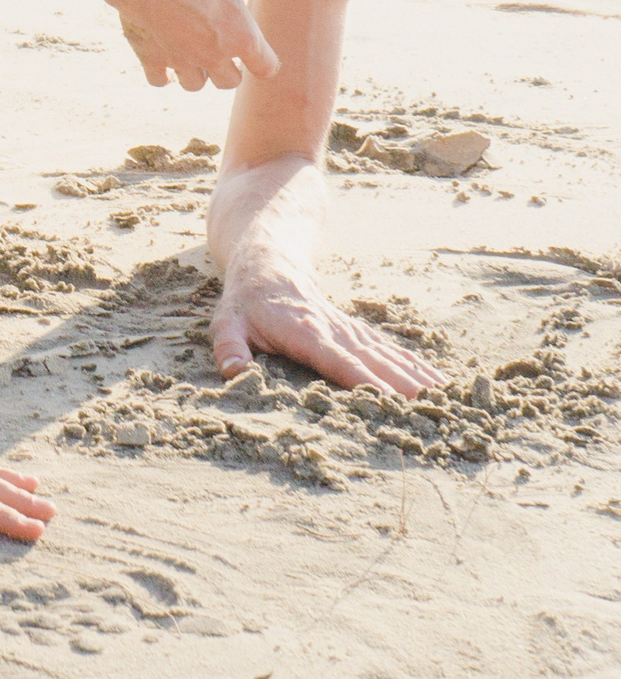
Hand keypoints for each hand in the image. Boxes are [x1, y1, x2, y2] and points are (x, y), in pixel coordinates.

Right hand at [110, 0, 278, 91]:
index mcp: (242, 39)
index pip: (267, 67)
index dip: (263, 61)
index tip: (255, 54)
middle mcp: (215, 58)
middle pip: (229, 82)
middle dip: (226, 70)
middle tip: (218, 52)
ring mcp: (182, 62)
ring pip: (194, 85)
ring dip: (194, 74)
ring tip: (188, 57)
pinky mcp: (152, 60)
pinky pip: (158, 81)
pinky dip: (161, 75)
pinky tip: (161, 63)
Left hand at [212, 254, 443, 395]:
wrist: (268, 266)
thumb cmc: (245, 304)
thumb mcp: (226, 324)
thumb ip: (229, 347)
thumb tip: (234, 372)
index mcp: (305, 332)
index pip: (339, 361)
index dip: (366, 381)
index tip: (393, 402)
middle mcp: (335, 331)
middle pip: (376, 362)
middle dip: (406, 387)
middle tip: (438, 413)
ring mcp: (351, 331)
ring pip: (391, 356)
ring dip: (421, 379)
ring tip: (452, 403)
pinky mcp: (360, 333)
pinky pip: (393, 351)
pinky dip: (418, 368)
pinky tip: (443, 385)